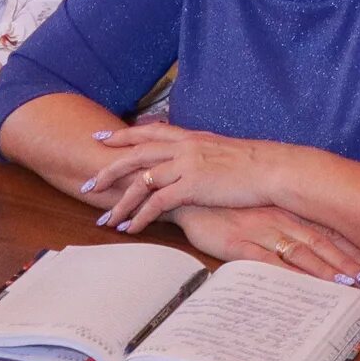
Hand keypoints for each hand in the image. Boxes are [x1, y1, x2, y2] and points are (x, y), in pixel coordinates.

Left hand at [82, 122, 284, 231]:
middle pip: (135, 154)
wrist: (271, 168)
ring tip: (104, 218)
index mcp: (190, 136)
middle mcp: (183, 147)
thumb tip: (193, 158)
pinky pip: (156, 203)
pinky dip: (139, 217)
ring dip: (120, 202)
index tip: (102, 137)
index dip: (123, 135)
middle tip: (88, 183)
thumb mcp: (222, 150)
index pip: (148, 132)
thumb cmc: (254, 163)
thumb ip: (202, 151)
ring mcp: (185, 166)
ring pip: (140, 182)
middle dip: (108, 170)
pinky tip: (129, 229)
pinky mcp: (191, 186)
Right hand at [172, 205, 359, 287]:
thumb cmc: (224, 204)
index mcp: (285, 210)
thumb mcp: (259, 209)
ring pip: (301, 252)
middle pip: (321, 243)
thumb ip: (283, 224)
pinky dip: (288, 274)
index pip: (326, 231)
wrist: (188, 195)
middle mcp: (278, 219)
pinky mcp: (238, 243)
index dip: (351, 249)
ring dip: (326, 270)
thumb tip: (309, 245)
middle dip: (347, 263)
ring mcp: (259, 231)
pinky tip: (303, 286)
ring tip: (348, 286)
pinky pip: (268, 262)